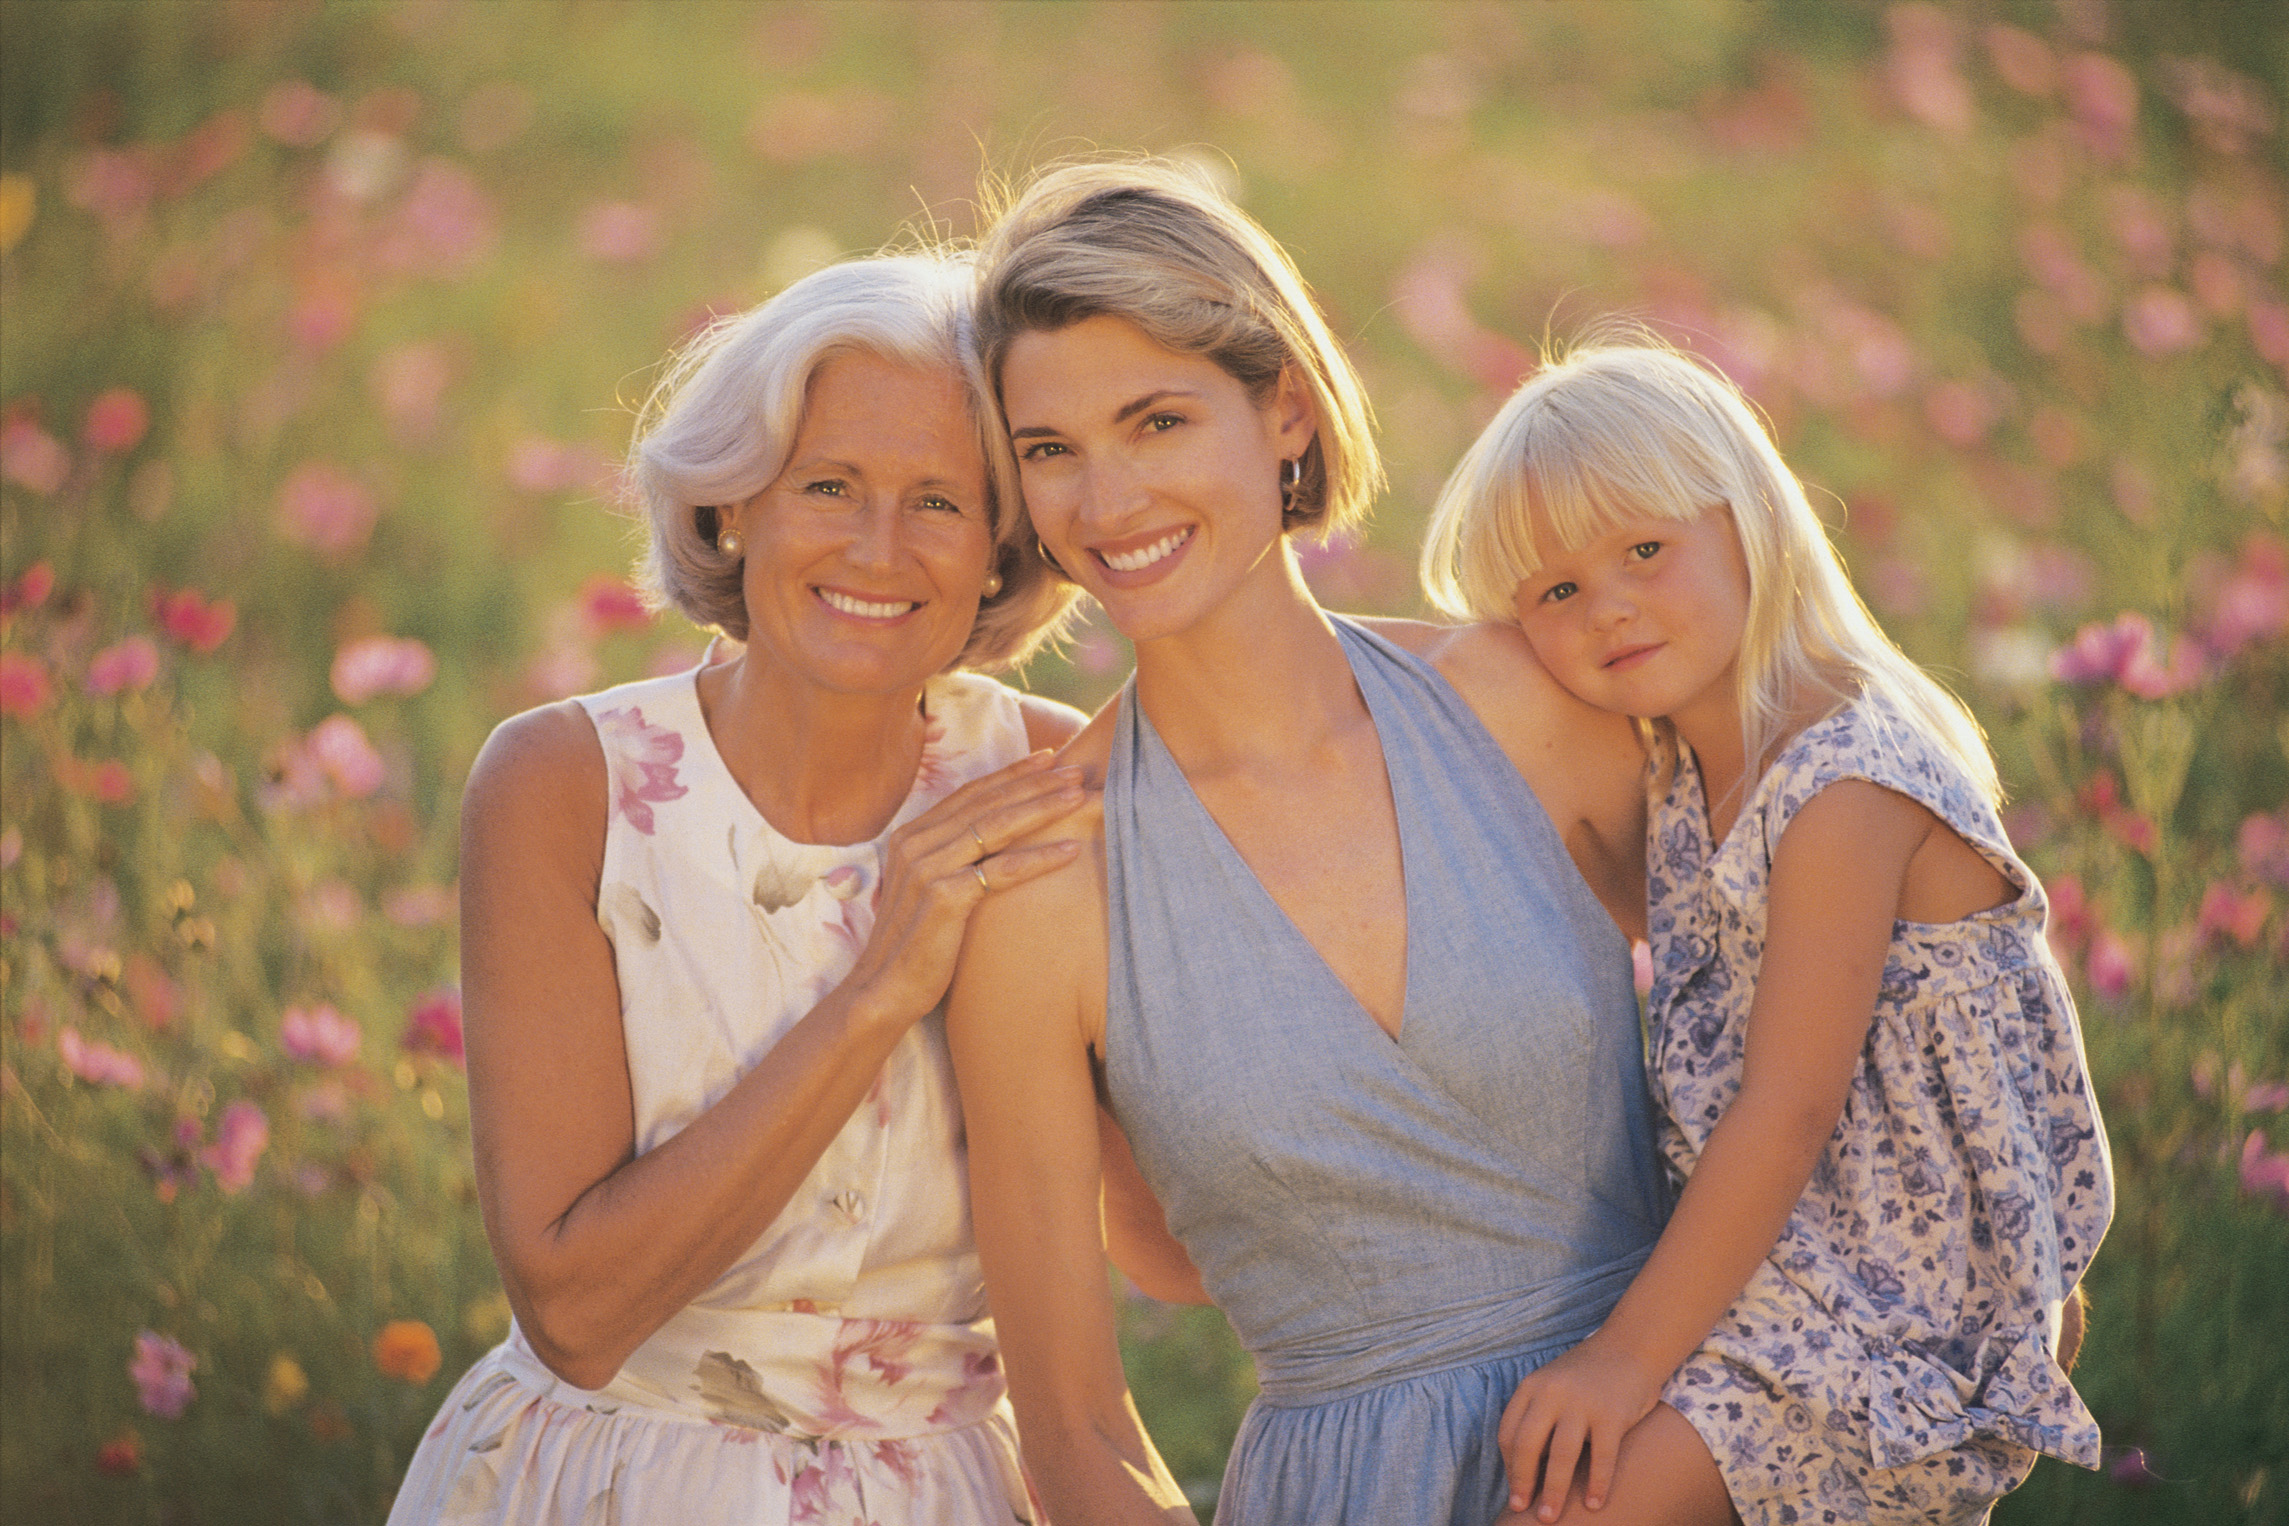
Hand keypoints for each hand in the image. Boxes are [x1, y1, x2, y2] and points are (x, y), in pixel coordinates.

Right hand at [840, 750, 1085, 1027]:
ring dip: (1043, 807)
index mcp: (912, 835)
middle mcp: (917, 843)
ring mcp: (927, 868)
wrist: (884, 990)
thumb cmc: (918, 943)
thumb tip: (997, 841)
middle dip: (1036, 782)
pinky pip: (1001, 870)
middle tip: (1078, 769)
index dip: (1013, 773)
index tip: (1051, 758)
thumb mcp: (932, 889)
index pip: (971, 792)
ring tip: (1081, 796)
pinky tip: (1071, 849)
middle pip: (987, 801)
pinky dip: (1039, 857)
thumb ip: (954, 859)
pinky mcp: (943, 897)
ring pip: (996, 825)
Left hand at [1498, 1334, 1665, 1520]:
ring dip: (1554, 1491)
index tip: (1515, 1489)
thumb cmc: (1587, 1375)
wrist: (1631, 1346)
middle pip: (1527, 1445)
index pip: (1508, 1432)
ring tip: (1550, 1517)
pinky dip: (1596, 1484)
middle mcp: (1552, 1393)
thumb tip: (1525, 1468)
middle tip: (1522, 1510)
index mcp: (1532, 1387)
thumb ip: (1537, 1415)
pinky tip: (1593, 1504)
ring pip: (1561, 1455)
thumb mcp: (1552, 1384)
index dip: (1509, 1466)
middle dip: (1523, 1482)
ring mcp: (1582, 1403)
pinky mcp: (1612, 1414)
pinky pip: (1601, 1457)